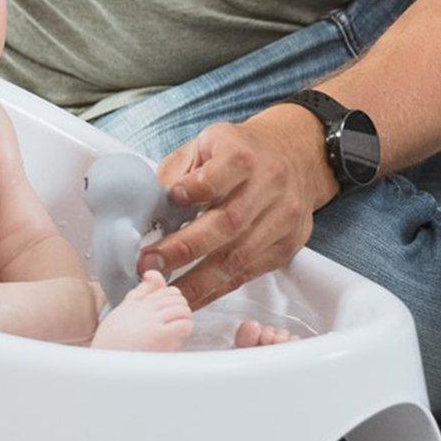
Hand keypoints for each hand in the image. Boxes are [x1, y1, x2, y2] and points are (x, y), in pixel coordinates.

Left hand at [139, 105, 337, 308]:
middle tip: (149, 263)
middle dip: (184, 248)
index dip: (196, 187)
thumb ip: (178, 172)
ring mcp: (283, 218)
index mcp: (243, 154)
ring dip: (198, 280)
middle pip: (228, 222)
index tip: (171, 197)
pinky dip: (216, 289)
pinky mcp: (287, 245)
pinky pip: (249, 273)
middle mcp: (269, 185)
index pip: (222, 172)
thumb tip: (147, 211)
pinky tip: (191, 296)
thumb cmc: (237, 152)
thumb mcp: (206, 144)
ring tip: (165, 291)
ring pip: (239, 256)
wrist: (294, 155)